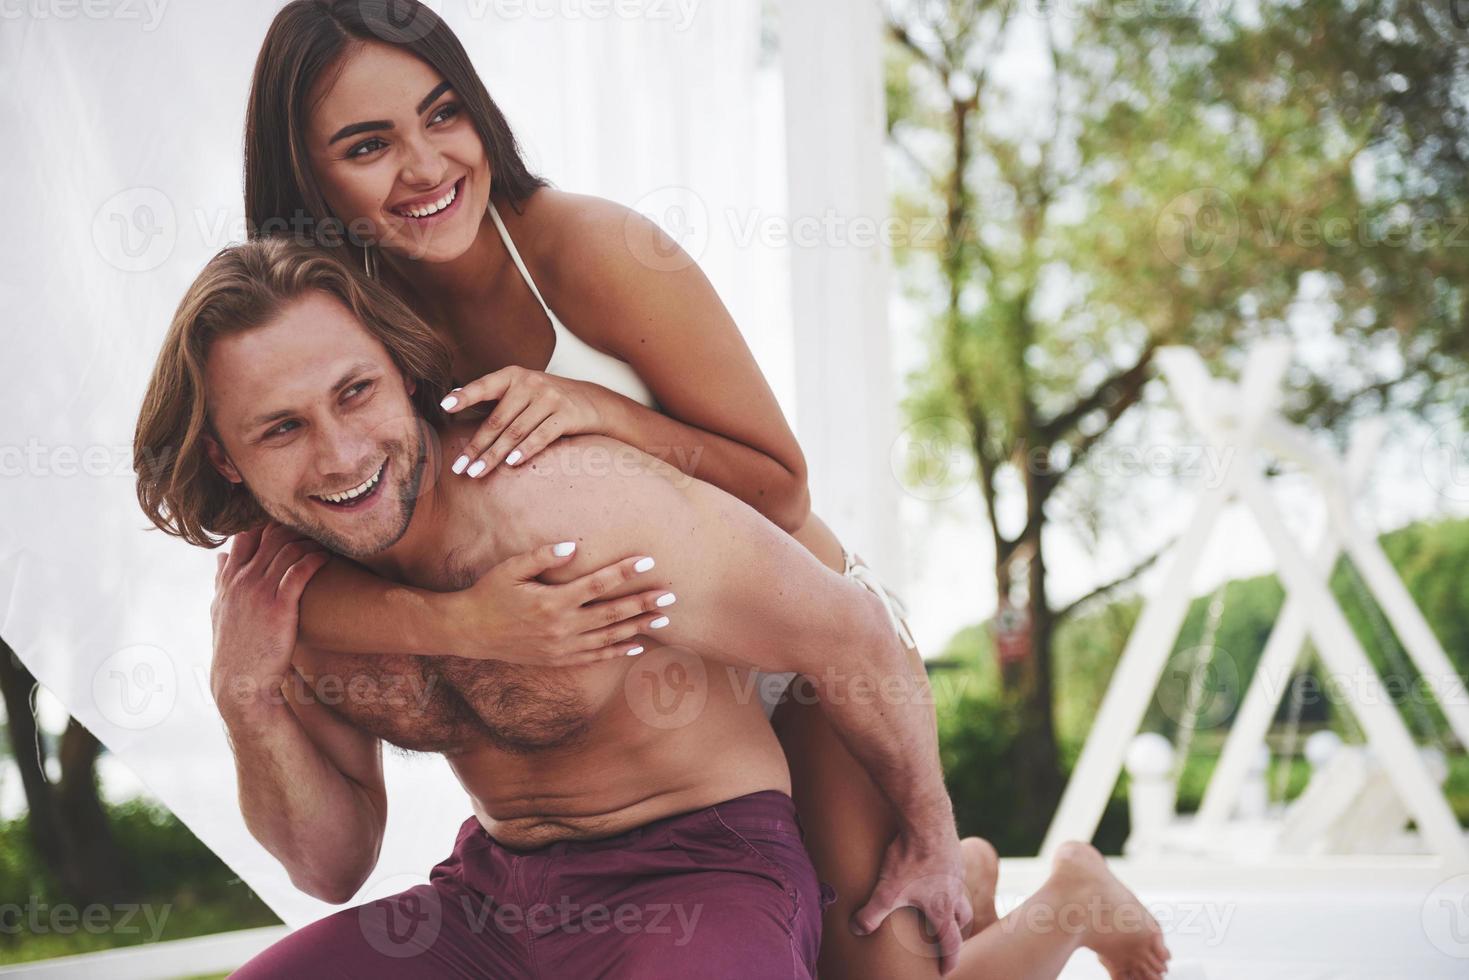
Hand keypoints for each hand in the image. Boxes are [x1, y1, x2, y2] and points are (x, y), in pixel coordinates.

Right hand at [210, 522, 329, 723]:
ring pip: (287, 549)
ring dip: (309, 542)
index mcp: (228, 580)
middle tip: (315, 531)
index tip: (288, 525)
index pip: (244, 536)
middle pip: (269, 536)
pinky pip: (299, 571)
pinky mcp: (279, 608)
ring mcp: (259, 593)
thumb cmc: (235, 646)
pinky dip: (314, 559)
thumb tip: (220, 557)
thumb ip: (220, 581)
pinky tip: (325, 558)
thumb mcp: (220, 610)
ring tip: (325, 543)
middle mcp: (242, 581)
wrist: (240, 682)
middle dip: (294, 529)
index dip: (267, 525)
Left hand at [440, 366, 605, 475]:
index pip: (484, 386)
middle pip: (497, 419)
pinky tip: (511, 463)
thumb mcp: (522, 390)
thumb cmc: (547, 400)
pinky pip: (542, 436)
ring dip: (494, 455)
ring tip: (478, 472)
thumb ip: (495, 398)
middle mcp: (530, 383)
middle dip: (476, 446)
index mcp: (513, 376)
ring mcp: (550, 398)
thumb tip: (453, 405)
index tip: (445, 406)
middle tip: (459, 467)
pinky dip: (525, 450)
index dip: (465, 396)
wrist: (593, 401)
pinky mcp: (567, 414)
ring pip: (516, 431)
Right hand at [445, 541, 674, 665]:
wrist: (469, 631)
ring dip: (638, 627)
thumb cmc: (490, 593)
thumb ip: (542, 556)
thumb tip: (573, 547)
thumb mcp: (511, 569)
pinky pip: (595, 656)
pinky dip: (617, 651)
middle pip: (612, 614)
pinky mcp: (559, 659)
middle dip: (643, 603)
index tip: (648, 561)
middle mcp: (562, 627)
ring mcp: (562, 647)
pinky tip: (637, 644)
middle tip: (671, 595)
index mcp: (553, 601)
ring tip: (663, 618)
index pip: (598, 584)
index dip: (624, 572)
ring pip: (609, 637)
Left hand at [852, 828, 972, 975]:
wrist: (927, 819)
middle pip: (964, 919)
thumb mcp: (886, 890)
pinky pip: (955, 871)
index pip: (951, 942)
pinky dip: (948, 878)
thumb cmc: (910, 858)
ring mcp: (957, 871)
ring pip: (962, 894)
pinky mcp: (953, 851)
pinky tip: (934, 870)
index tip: (946, 972)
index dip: (949, 960)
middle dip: (958, 931)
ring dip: (955, 903)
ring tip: (943, 904)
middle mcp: (955, 892)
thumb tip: (856, 929)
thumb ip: (871, 913)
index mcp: (942, 909)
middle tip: (949, 937)